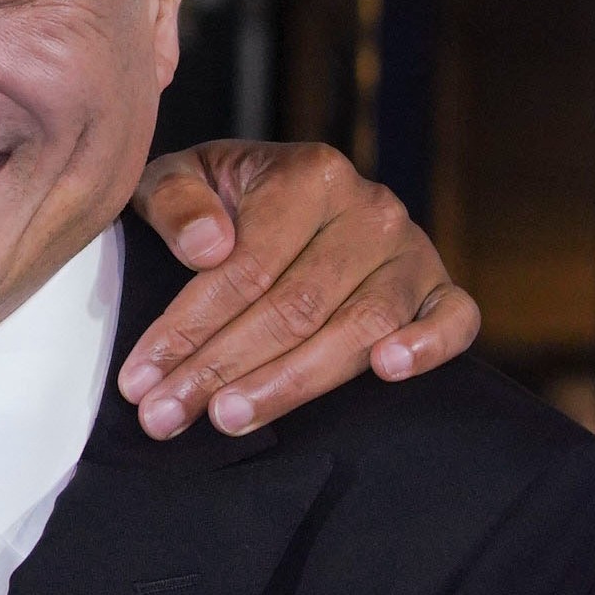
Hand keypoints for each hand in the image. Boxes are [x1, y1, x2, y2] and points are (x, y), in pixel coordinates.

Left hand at [120, 141, 481, 439]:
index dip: (187, 328)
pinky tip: (387, 371)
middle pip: (295, 307)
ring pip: (359, 327)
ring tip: (228, 419)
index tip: (139, 381)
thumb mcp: (175, 181)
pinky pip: (455, 320)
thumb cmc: (219, 200)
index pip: (245, 267)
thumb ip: (175, 202)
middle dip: (222, 369)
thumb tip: (209, 246)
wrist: (278, 194)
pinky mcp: (441, 288)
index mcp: (307, 175)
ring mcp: (411, 251)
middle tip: (166, 416)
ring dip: (291, 382)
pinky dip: (428, 346)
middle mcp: (369, 209)